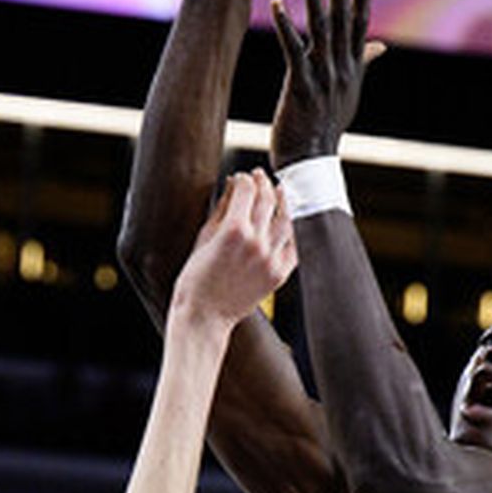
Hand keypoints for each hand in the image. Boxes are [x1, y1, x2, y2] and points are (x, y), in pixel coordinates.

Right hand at [172, 170, 294, 327]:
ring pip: (287, 219)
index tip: (242, 177)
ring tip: (279, 192)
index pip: (247, 189)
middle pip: (268, 200)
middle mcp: (257, 242)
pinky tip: (289, 221)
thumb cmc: (196, 278)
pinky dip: (294, 230)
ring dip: (284, 201)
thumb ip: (223, 207)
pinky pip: (294, 246)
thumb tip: (234, 183)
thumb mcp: (204, 237)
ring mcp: (271, 259)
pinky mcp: (279, 274)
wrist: (205, 315)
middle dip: (263, 184)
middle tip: (260, 178)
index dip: (245, 178)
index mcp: (234, 230)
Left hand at [270, 0, 385, 166]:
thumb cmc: (325, 128)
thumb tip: (380, 46)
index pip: (360, 23)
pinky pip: (293, 50)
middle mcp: (342, 69)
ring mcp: (323, 78)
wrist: (312, 162)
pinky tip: (277, 3)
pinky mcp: (302, 87)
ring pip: (321, 28)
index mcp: (352, 69)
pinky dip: (285, 25)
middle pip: (343, 18)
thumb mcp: (348, 93)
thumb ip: (362, 64)